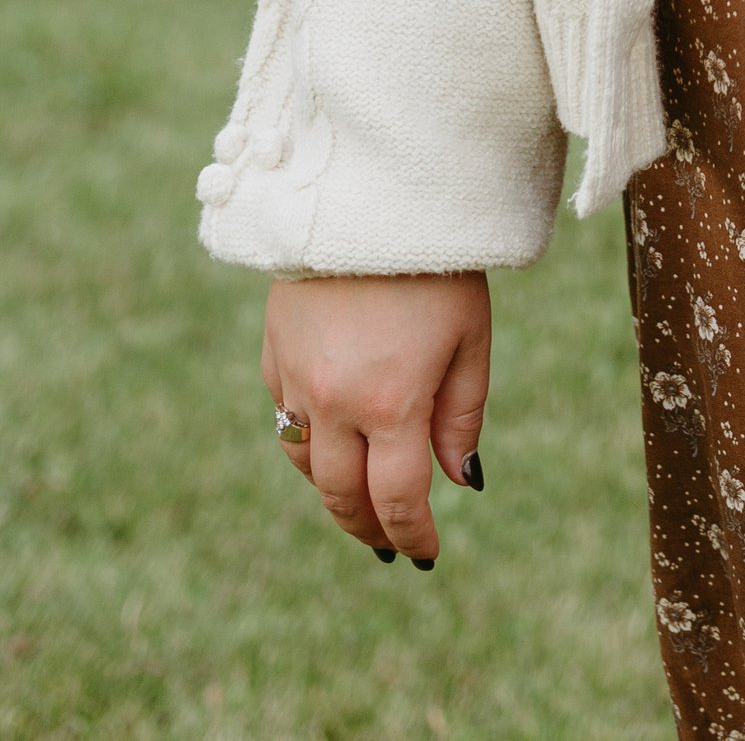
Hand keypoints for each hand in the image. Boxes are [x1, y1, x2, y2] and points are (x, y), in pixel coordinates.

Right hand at [262, 271, 490, 565]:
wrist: (369, 190)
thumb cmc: (437, 260)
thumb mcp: (471, 335)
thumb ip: (462, 415)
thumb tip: (459, 480)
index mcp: (390, 402)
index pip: (395, 500)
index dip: (411, 536)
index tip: (424, 554)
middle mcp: (333, 401)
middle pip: (341, 496)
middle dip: (368, 528)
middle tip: (390, 544)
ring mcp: (295, 378)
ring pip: (304, 464)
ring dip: (333, 490)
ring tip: (359, 500)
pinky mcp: (273, 350)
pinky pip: (283, 416)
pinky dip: (306, 439)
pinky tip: (330, 436)